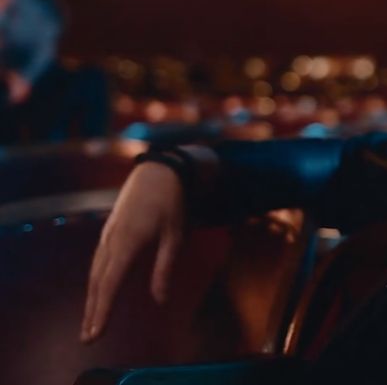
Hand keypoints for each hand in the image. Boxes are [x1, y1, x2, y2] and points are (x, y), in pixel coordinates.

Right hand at [81, 161, 185, 342]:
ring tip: (90, 321)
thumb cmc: (172, 203)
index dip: (102, 310)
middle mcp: (112, 239)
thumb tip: (161, 300)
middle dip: (92, 310)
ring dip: (91, 298)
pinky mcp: (109, 231)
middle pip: (97, 282)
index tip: (96, 331)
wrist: (159, 171)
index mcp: (129, 242)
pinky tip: (97, 293)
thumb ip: (165, 268)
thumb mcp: (176, 235)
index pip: (110, 283)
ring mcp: (108, 234)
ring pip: (95, 271)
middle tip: (88, 337)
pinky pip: (98, 260)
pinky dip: (96, 280)